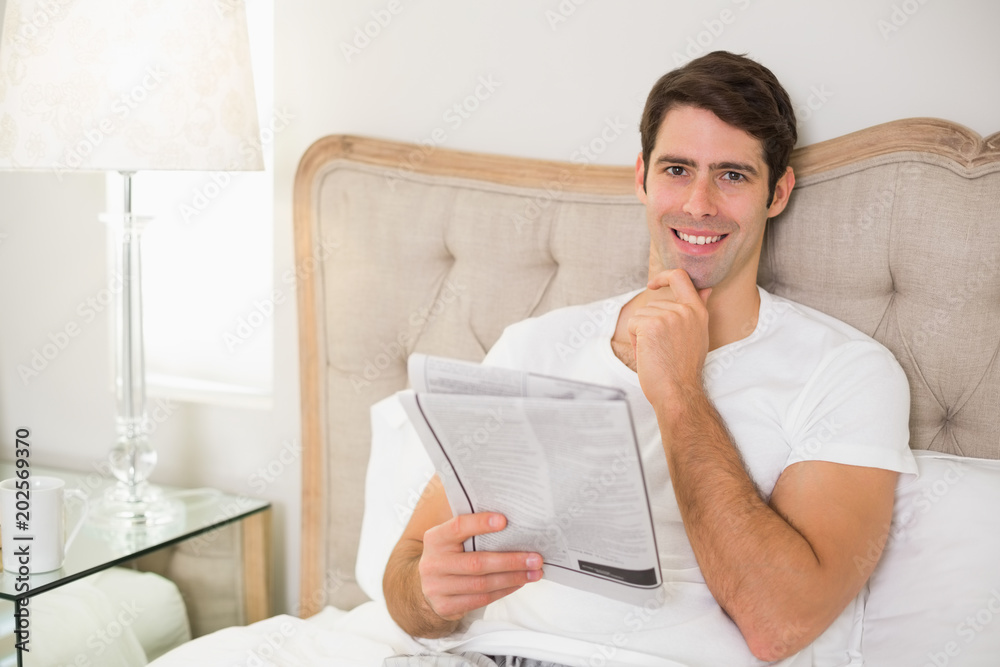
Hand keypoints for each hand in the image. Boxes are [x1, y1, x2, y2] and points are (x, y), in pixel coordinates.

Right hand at [419, 512, 542, 620]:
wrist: (424, 587)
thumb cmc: (448, 556)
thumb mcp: (450, 539)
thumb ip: (471, 529)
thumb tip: (511, 518)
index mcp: (435, 539)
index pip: (457, 527)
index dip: (480, 523)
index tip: (504, 520)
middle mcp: (433, 563)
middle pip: (477, 562)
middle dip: (510, 561)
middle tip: (535, 558)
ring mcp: (437, 587)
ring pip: (482, 584)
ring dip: (513, 578)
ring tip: (534, 572)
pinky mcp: (446, 606)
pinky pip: (481, 599)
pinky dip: (504, 591)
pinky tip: (518, 583)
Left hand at [627, 269, 711, 404]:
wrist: (678, 391)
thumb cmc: (683, 369)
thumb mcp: (698, 335)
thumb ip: (697, 310)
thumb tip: (706, 289)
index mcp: (698, 312)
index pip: (681, 277)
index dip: (664, 276)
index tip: (653, 284)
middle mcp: (685, 311)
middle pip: (652, 305)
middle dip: (648, 325)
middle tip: (660, 348)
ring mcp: (669, 316)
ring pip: (640, 316)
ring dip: (640, 334)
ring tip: (655, 352)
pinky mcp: (651, 325)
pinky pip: (632, 324)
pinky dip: (633, 340)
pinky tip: (647, 354)